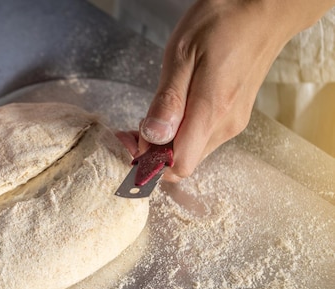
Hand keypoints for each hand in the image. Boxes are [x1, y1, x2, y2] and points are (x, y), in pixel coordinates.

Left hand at [129, 0, 332, 180]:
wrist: (264, 10)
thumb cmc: (222, 23)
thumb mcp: (182, 54)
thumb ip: (168, 101)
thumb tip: (153, 138)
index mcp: (212, 112)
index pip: (179, 165)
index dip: (150, 160)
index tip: (132, 139)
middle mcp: (226, 126)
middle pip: (183, 162)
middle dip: (154, 152)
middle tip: (134, 127)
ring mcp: (233, 123)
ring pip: (192, 151)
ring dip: (167, 143)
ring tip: (153, 115)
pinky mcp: (234, 117)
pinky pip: (201, 138)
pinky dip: (181, 133)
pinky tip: (172, 112)